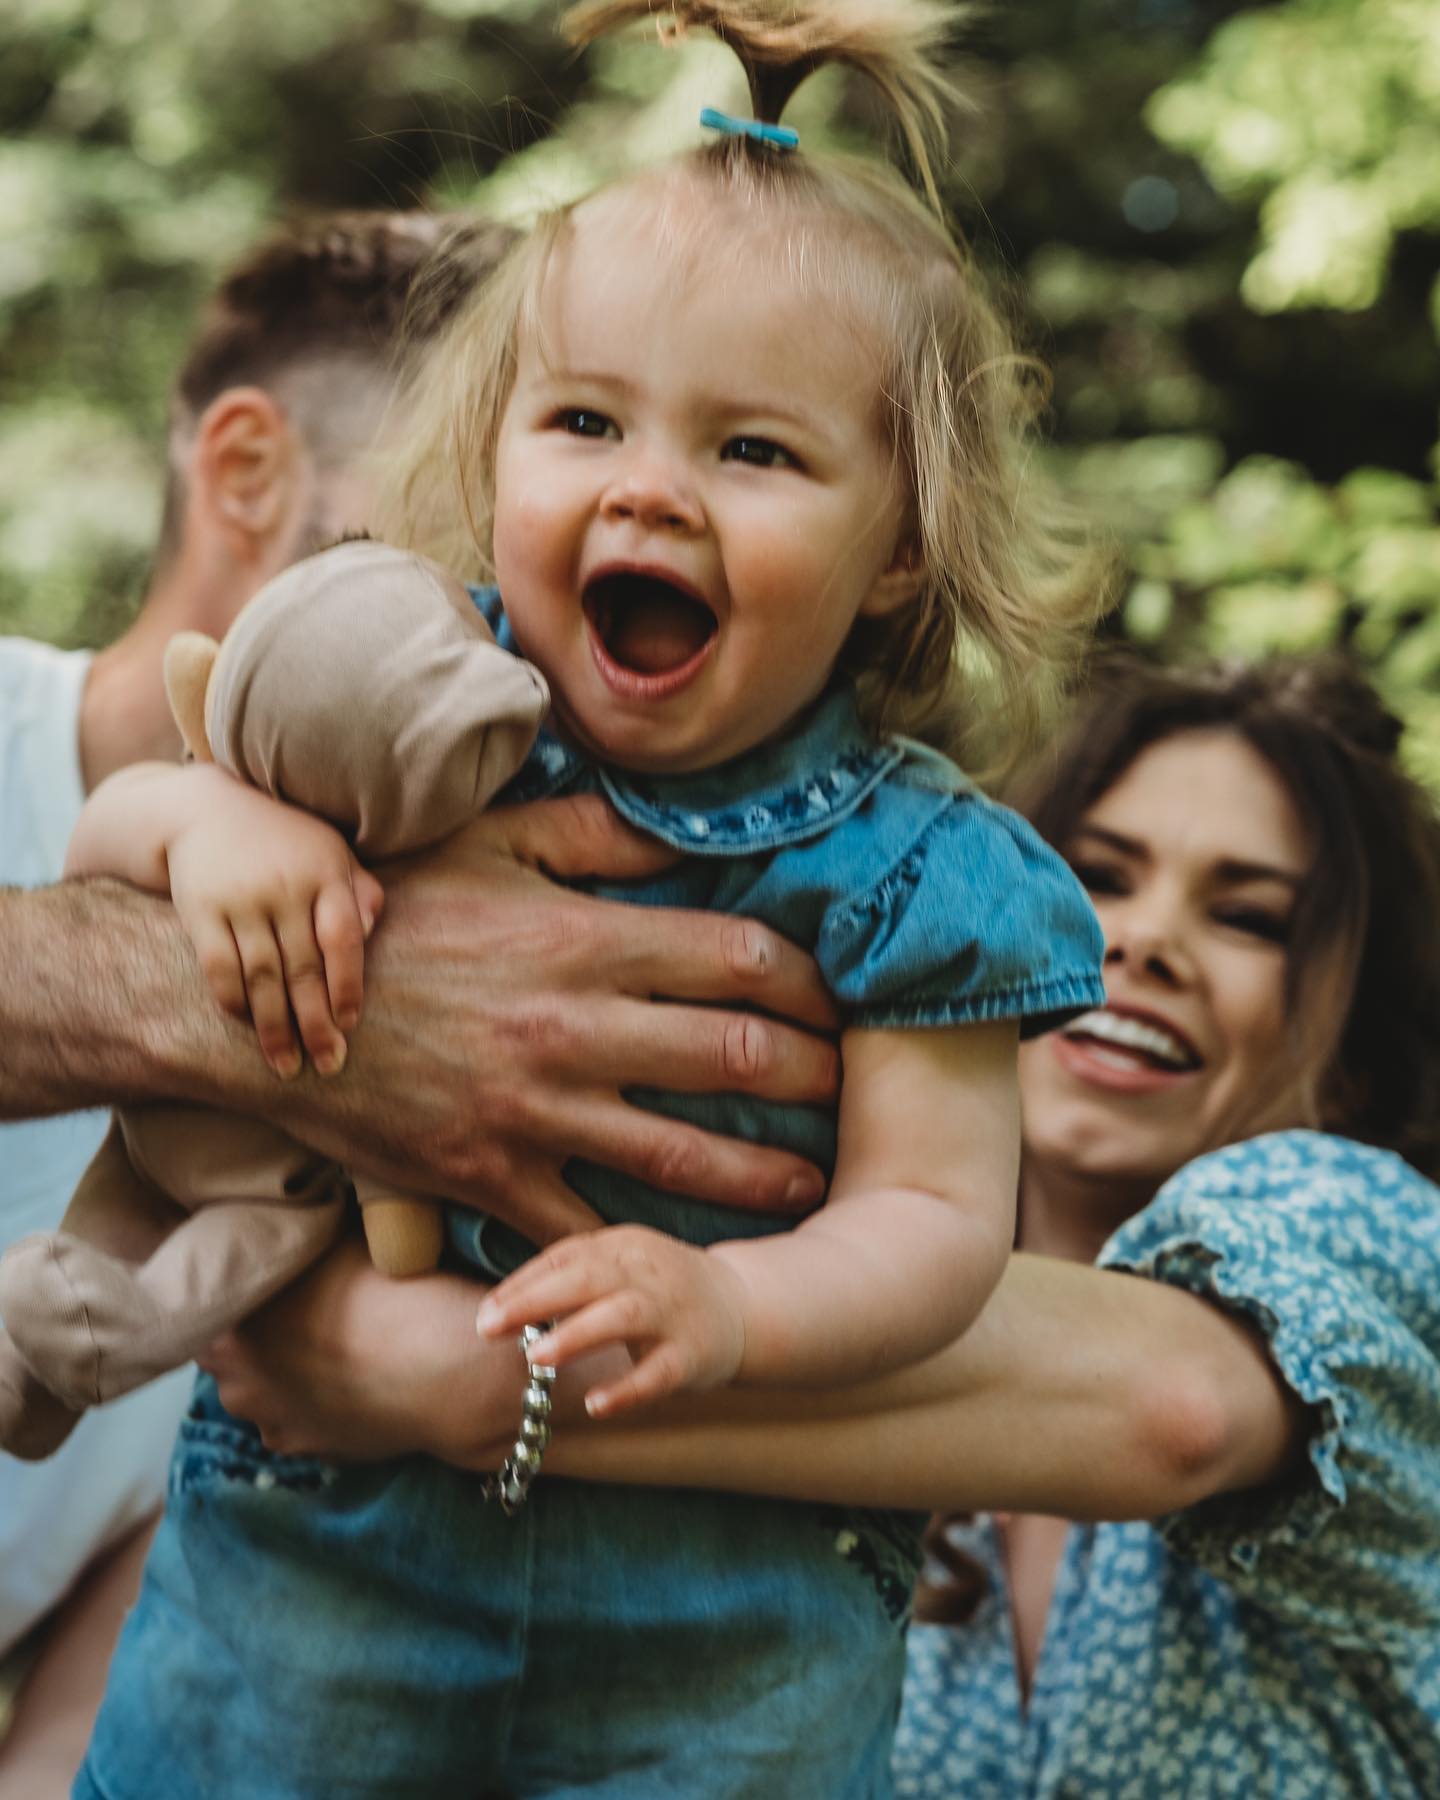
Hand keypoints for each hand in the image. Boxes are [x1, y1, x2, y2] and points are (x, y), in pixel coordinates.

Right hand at [167, 773, 383, 1078]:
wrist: (205, 809)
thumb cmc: (285, 840)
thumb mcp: (331, 852)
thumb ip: (359, 892)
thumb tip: (373, 934)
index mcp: (325, 875)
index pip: (343, 941)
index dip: (348, 986)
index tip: (350, 1024)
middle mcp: (284, 889)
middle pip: (303, 969)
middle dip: (316, 1023)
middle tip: (328, 1064)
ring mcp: (241, 900)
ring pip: (261, 976)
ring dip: (274, 1027)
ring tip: (287, 1066)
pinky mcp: (201, 910)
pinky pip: (218, 967)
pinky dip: (233, 1001)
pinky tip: (247, 1026)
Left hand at [197, 1236, 520, 1464]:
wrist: (445, 1369)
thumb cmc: (389, 1291)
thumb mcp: (331, 1241)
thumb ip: (292, 1240)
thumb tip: (283, 1222)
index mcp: (225, 1323)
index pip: (202, 1298)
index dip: (232, 1279)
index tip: (259, 1266)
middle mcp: (231, 1381)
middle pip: (227, 1347)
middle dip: (255, 1328)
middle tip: (302, 1303)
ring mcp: (269, 1422)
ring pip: (261, 1387)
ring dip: (281, 1368)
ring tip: (333, 1343)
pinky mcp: (306, 1452)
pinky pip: (296, 1417)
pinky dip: (313, 1400)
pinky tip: (350, 1378)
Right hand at [273, 795, 840, 1246]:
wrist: (273, 1009)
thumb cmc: (391, 914)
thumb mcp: (487, 844)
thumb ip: (595, 835)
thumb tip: (686, 831)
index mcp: (581, 941)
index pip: (739, 959)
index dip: (811, 983)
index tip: (842, 1000)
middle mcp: (573, 1029)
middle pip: (736, 1057)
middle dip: (815, 1078)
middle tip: (855, 1090)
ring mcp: (534, 1113)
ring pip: (685, 1157)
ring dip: (766, 1174)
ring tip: (817, 1183)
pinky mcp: (491, 1178)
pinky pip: (589, 1226)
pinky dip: (648, 1247)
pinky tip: (700, 1256)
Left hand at [478, 1224, 747, 1418]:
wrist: (744, 1304)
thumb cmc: (660, 1288)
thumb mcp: (621, 1265)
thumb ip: (571, 1276)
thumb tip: (501, 1305)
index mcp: (623, 1246)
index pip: (565, 1256)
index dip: (523, 1282)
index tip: (485, 1311)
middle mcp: (647, 1272)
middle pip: (588, 1277)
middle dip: (536, 1300)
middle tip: (489, 1326)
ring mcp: (672, 1312)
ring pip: (623, 1316)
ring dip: (578, 1334)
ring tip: (537, 1357)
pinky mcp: (693, 1355)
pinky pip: (660, 1373)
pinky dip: (629, 1389)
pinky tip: (596, 1405)